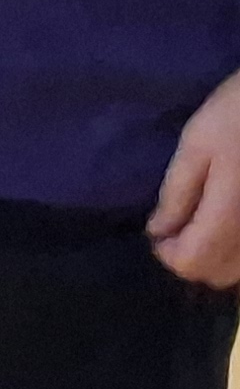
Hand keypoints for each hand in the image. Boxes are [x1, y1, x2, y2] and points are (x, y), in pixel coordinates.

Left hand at [152, 70, 239, 286]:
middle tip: (179, 224)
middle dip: (191, 256)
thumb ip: (176, 192)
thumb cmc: (238, 114)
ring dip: (216, 257)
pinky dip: (237, 251)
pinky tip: (228, 221)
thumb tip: (158, 231)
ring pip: (239, 271)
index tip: (159, 229)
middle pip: (218, 274)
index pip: (192, 263)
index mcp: (231, 215)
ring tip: (203, 221)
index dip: (167, 252)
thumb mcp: (196, 145)